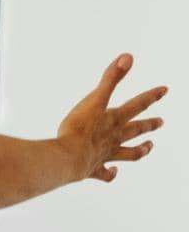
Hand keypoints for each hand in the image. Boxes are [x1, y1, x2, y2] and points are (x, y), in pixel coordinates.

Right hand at [57, 53, 167, 183]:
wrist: (67, 157)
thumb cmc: (78, 129)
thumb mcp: (94, 100)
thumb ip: (111, 78)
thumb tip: (128, 57)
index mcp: (114, 119)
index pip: (138, 104)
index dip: (152, 96)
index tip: (164, 90)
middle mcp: (114, 137)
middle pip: (136, 129)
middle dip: (149, 125)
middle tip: (161, 122)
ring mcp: (106, 155)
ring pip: (129, 153)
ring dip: (141, 150)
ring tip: (149, 147)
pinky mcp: (93, 169)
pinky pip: (105, 174)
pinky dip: (111, 173)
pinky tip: (114, 172)